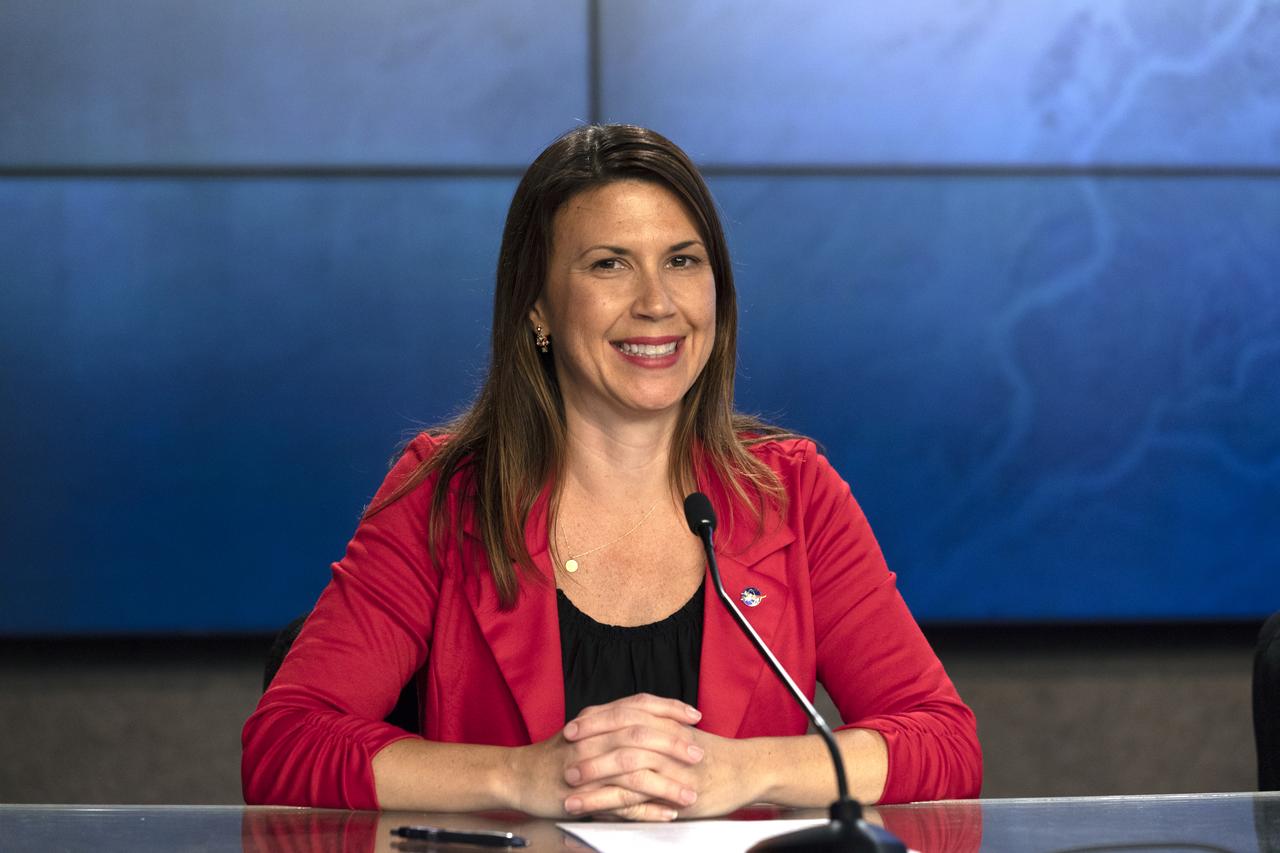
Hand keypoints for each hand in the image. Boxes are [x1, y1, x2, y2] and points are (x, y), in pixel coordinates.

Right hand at [507, 693, 704, 820]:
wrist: (518, 775)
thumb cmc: (557, 755)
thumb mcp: (587, 730)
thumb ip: (615, 724)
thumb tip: (653, 722)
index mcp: (596, 718)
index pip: (639, 704)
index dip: (670, 708)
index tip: (695, 716)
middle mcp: (592, 736)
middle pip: (641, 733)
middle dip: (674, 744)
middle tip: (699, 754)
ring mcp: (587, 765)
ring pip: (634, 769)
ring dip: (666, 783)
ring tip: (689, 793)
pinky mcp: (583, 794)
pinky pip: (621, 801)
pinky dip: (647, 809)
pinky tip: (666, 814)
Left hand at [567, 719, 766, 819]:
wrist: (747, 769)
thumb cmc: (714, 754)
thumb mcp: (681, 732)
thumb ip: (655, 727)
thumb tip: (620, 725)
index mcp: (665, 722)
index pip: (623, 713)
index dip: (595, 720)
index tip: (571, 728)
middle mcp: (667, 740)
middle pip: (619, 737)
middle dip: (588, 749)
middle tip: (564, 757)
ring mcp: (672, 766)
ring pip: (626, 768)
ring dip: (595, 781)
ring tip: (570, 793)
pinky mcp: (676, 792)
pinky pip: (640, 798)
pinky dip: (614, 804)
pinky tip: (596, 812)